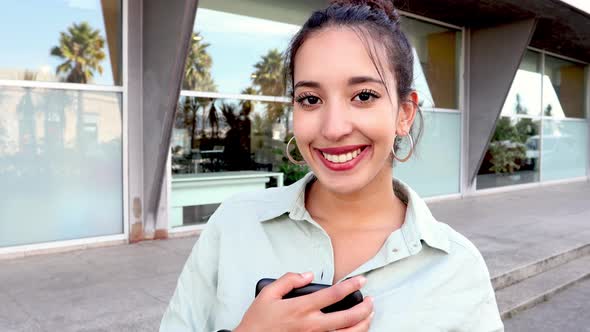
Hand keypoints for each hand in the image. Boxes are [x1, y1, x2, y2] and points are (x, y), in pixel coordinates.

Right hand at [234, 272, 373, 331]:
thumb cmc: (258, 322)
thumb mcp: (268, 294)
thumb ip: (288, 280)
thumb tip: (307, 274)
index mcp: (301, 308)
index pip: (334, 294)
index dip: (351, 285)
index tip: (361, 279)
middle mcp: (311, 326)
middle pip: (348, 318)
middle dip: (365, 308)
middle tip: (370, 300)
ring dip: (363, 325)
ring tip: (368, 316)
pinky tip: (355, 331)